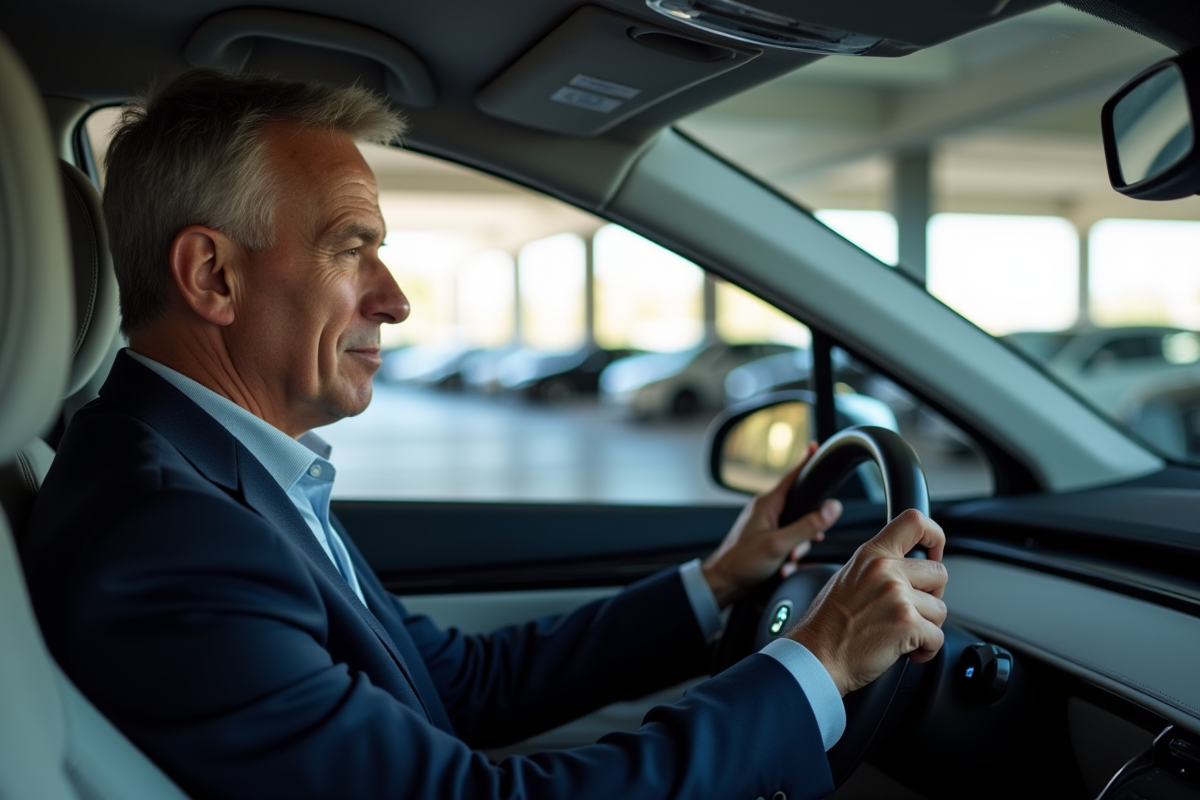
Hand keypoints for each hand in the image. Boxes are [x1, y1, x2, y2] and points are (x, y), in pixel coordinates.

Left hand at [702, 443, 842, 607]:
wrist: (722, 583)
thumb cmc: (742, 561)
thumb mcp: (780, 544)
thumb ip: (808, 525)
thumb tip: (833, 507)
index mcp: (768, 504)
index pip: (792, 477)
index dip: (806, 462)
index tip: (816, 446)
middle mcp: (767, 512)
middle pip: (802, 511)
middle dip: (807, 533)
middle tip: (798, 549)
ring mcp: (766, 527)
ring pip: (797, 532)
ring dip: (797, 550)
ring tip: (787, 562)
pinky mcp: (766, 541)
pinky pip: (788, 545)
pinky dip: (789, 558)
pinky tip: (782, 569)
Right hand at [787, 509, 947, 695]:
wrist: (816, 655)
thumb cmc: (828, 624)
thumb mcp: (847, 577)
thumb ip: (877, 568)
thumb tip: (906, 569)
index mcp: (871, 554)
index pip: (914, 522)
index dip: (935, 535)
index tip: (935, 551)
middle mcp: (885, 570)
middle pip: (940, 572)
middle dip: (931, 596)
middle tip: (910, 610)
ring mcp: (897, 595)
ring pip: (941, 609)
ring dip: (927, 626)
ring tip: (900, 633)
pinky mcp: (907, 623)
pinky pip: (938, 637)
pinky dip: (926, 649)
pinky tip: (905, 650)